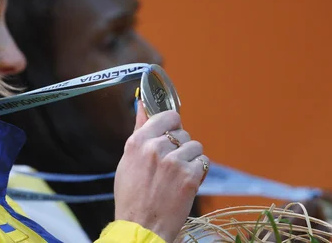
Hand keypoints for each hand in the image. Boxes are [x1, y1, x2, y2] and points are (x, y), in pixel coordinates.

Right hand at [114, 101, 208, 242]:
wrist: (141, 227)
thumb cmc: (132, 196)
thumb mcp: (128, 160)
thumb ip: (139, 130)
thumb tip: (142, 105)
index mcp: (137, 142)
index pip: (167, 117)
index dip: (172, 126)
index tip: (171, 134)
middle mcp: (155, 148)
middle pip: (183, 132)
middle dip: (180, 147)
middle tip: (169, 166)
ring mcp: (173, 162)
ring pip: (195, 147)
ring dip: (190, 160)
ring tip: (177, 176)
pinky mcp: (189, 177)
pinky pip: (203, 162)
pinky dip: (198, 173)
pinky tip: (185, 184)